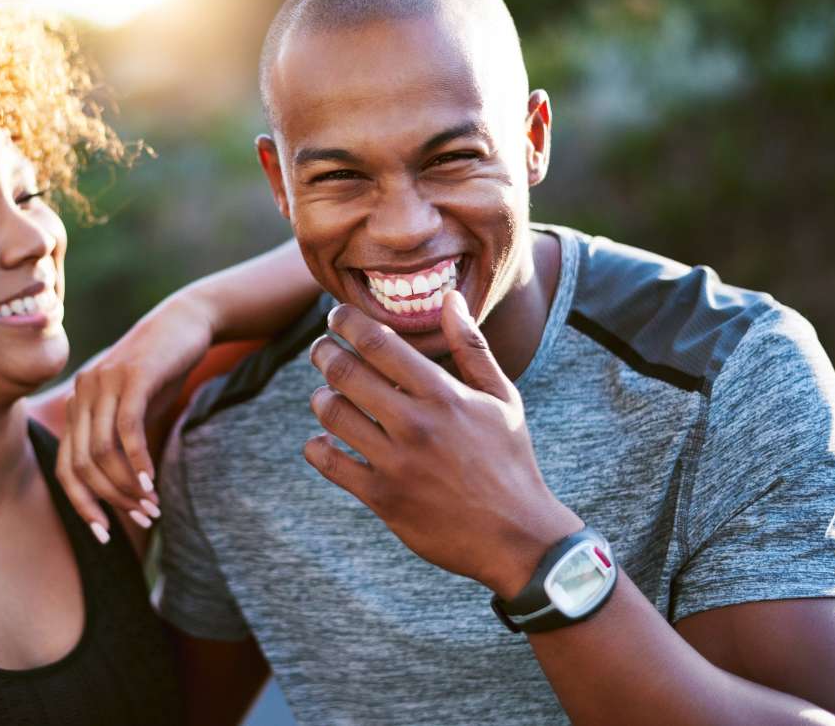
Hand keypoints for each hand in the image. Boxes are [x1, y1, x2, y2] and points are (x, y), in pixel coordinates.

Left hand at [54, 293, 217, 540]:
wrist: (187, 322)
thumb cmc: (162, 370)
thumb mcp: (136, 410)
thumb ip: (121, 443)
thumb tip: (121, 491)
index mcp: (77, 405)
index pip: (65, 467)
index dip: (82, 504)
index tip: (104, 533)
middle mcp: (82, 393)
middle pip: (80, 464)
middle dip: (109, 500)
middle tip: (142, 519)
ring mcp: (104, 382)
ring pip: (101, 450)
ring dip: (126, 486)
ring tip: (152, 505)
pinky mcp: (132, 376)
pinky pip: (126, 428)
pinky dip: (137, 460)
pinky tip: (151, 480)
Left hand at [305, 290, 583, 596]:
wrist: (518, 536)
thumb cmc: (510, 461)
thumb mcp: (502, 398)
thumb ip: (472, 347)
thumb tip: (450, 298)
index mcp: (443, 394)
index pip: (378, 343)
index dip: (347, 322)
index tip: (335, 316)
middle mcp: (415, 424)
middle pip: (346, 373)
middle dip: (324, 353)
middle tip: (320, 349)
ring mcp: (395, 463)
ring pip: (333, 415)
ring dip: (321, 398)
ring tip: (325, 394)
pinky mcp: (382, 498)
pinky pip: (330, 463)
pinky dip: (317, 447)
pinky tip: (323, 441)